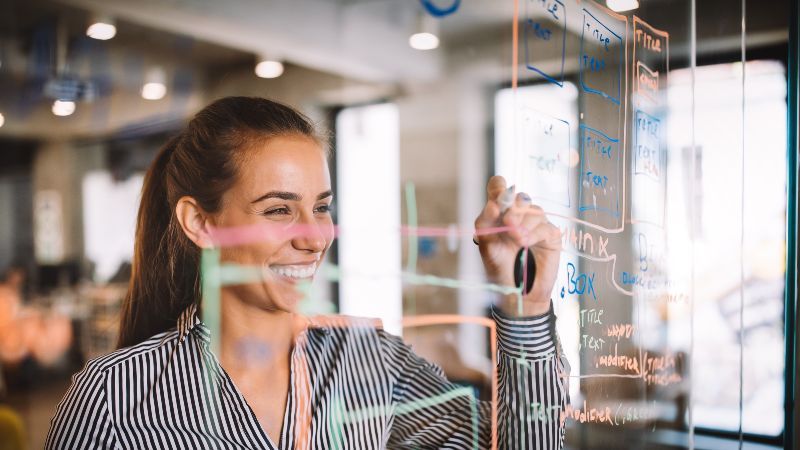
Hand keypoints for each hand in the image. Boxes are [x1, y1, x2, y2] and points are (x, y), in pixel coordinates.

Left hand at [474, 176, 560, 316]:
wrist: (516, 292)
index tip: (496, 200)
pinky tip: (526, 243)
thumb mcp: (485, 245)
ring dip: (524, 223)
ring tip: (516, 240)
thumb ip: (485, 223)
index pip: (499, 187)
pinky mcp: (550, 235)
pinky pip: (544, 227)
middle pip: (519, 197)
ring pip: (534, 211)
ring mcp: (536, 224)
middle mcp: (519, 215)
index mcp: (500, 213)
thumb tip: (493, 205)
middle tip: (508, 222)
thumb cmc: (499, 268)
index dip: (498, 187)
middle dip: (513, 208)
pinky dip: (534, 234)